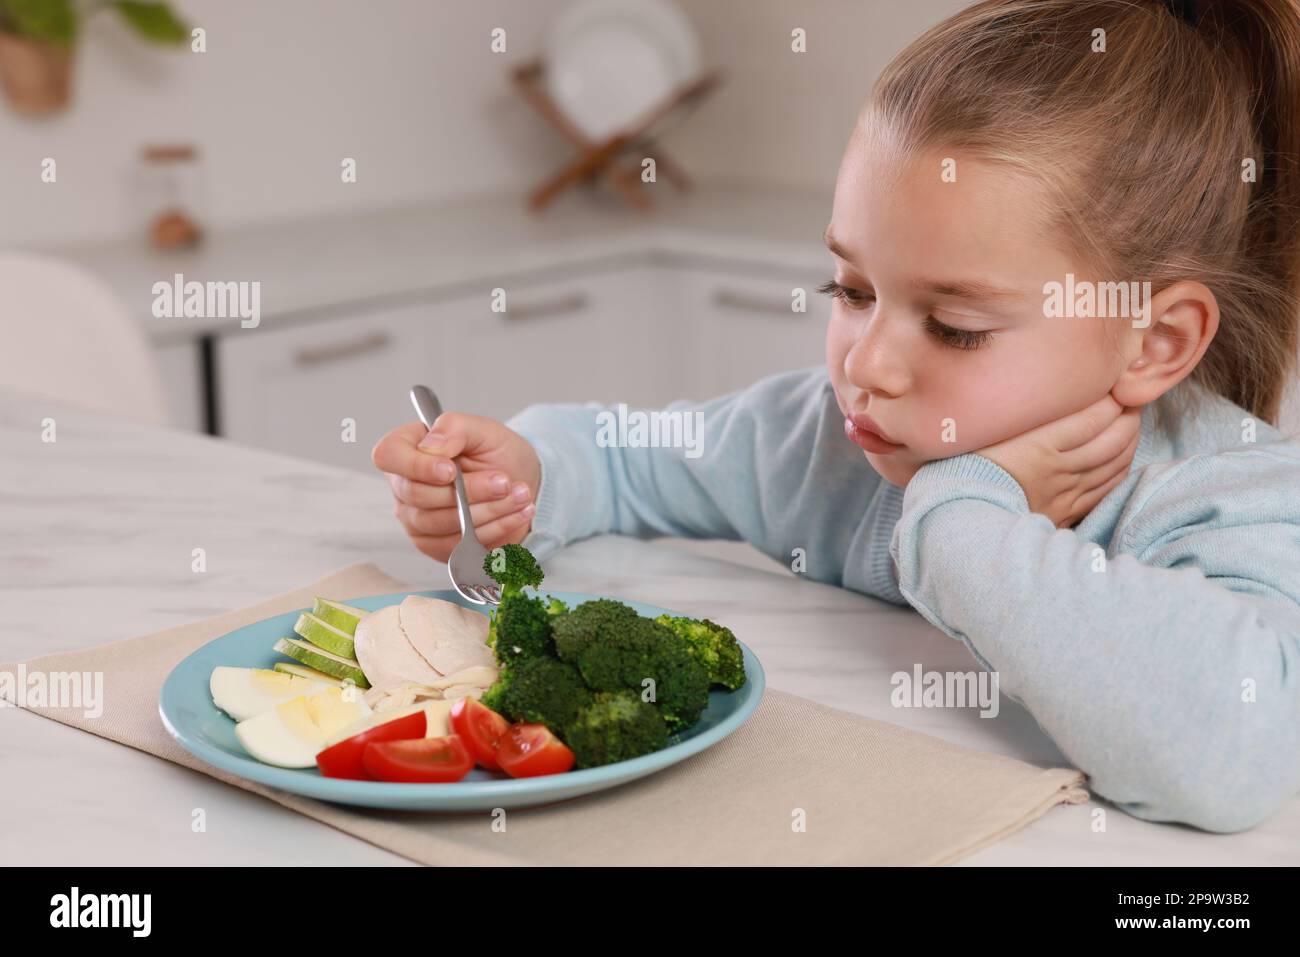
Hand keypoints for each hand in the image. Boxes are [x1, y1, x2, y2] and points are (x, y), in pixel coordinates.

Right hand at [372, 412, 541, 562]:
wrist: (519, 483)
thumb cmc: (496, 453)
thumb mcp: (484, 429)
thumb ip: (455, 427)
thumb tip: (432, 445)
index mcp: (407, 447)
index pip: (388, 455)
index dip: (416, 465)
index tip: (451, 470)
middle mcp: (404, 484)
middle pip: (418, 495)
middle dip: (468, 491)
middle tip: (503, 482)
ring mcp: (415, 518)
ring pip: (440, 523)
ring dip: (487, 511)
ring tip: (519, 495)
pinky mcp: (434, 544)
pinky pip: (457, 544)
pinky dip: (493, 529)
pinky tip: (515, 514)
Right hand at [973, 392, 1140, 528]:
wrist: (958, 511)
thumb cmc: (965, 463)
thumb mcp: (988, 427)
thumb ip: (1019, 407)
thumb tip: (1044, 381)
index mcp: (1037, 444)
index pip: (1092, 417)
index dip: (1112, 398)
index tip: (1115, 382)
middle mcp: (1057, 468)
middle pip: (1111, 439)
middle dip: (1128, 416)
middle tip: (1130, 398)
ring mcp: (1064, 492)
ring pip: (1114, 463)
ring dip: (1130, 440)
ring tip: (1130, 421)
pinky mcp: (1065, 511)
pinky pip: (1105, 488)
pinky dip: (1121, 468)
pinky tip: (1122, 456)